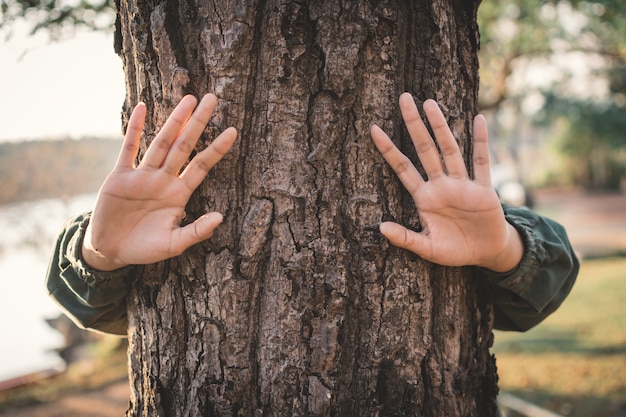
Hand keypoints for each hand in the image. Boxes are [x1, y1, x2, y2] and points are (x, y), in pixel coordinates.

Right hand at [82, 94, 236, 270]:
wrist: (111, 251)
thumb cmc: (145, 248)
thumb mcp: (173, 244)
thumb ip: (196, 231)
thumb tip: (221, 217)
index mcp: (179, 194)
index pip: (201, 166)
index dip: (216, 149)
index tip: (233, 130)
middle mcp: (163, 180)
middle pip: (185, 146)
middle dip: (198, 123)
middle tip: (213, 99)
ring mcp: (142, 175)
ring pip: (161, 142)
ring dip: (174, 121)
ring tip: (189, 99)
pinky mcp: (119, 176)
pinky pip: (128, 148)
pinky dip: (135, 128)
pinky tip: (142, 107)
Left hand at [371, 93, 522, 271]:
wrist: (486, 254)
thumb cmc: (454, 250)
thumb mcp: (427, 248)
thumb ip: (405, 238)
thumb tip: (380, 228)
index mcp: (424, 198)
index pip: (402, 168)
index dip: (388, 149)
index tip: (373, 129)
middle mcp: (441, 185)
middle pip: (425, 149)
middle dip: (414, 125)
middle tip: (404, 98)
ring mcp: (462, 184)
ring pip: (450, 150)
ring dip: (441, 127)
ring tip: (429, 103)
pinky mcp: (484, 190)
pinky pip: (482, 162)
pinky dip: (481, 142)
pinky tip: (477, 120)